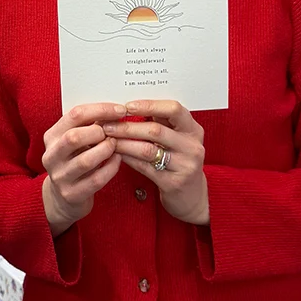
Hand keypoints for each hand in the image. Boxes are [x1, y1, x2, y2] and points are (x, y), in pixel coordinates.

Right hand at [41, 103, 126, 236]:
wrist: (63, 196)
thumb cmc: (75, 161)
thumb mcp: (75, 141)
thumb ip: (88, 126)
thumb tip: (116, 110)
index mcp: (51, 137)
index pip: (74, 115)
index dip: (100, 110)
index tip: (120, 110)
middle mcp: (51, 156)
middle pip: (74, 137)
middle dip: (99, 132)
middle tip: (113, 132)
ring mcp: (59, 177)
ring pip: (86, 160)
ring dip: (106, 150)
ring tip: (115, 145)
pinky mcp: (71, 194)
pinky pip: (96, 179)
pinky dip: (111, 168)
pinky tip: (117, 160)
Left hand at [102, 100, 208, 225]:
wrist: (191, 195)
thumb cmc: (178, 161)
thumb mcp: (177, 138)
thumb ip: (161, 123)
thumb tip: (129, 106)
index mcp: (193, 130)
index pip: (174, 109)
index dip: (149, 105)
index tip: (127, 106)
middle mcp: (192, 146)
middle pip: (156, 130)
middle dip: (127, 126)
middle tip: (107, 125)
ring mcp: (185, 165)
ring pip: (148, 149)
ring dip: (124, 143)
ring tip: (108, 139)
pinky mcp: (173, 183)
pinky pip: (145, 167)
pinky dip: (128, 159)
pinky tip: (116, 154)